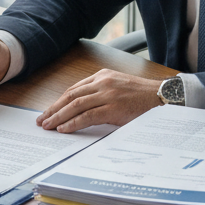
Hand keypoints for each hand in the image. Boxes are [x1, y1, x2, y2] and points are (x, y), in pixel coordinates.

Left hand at [36, 69, 160, 132]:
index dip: (59, 101)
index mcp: (102, 75)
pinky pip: (87, 116)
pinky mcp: (112, 108)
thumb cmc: (142, 96)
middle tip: (41, 120)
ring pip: (75, 105)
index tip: (49, 110)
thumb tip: (81, 109)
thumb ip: (101, 93)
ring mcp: (107, 94)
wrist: (163, 97)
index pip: (74, 89)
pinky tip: (64, 129)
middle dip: (53, 109)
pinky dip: (73, 123)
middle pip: (70, 96)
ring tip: (48, 126)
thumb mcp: (118, 87)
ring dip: (58, 117)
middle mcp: (102, 82)